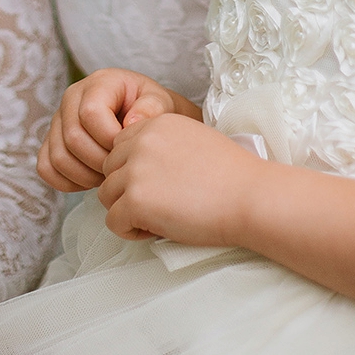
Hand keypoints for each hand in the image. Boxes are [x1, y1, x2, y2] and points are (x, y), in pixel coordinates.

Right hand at [38, 67, 193, 191]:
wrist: (141, 120)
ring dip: (86, 175)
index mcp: (99, 83)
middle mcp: (72, 97)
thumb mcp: (161, 103)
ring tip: (109, 174)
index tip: (127, 148)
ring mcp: (57, 120)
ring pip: (59, 156)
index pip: (90, 113)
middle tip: (119, 167)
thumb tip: (131, 122)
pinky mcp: (50, 142)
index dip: (109, 138)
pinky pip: (46, 168)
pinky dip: (68, 182)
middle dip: (100, 162)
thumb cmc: (151, 111)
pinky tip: (91, 179)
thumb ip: (152, 108)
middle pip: (73, 138)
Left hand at [97, 111, 264, 244]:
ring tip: (158, 218)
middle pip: (109, 170)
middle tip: (158, 205)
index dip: (134, 169)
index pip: (120, 145)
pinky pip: (113, 222)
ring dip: (127, 210)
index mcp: (156, 123)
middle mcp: (140, 141)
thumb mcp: (193, 139)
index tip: (159, 184)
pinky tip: (158, 229)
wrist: (249, 196)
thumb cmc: (231, 175)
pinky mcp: (134, 200)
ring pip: (106, 195)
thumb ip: (163, 145)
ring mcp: (135, 170)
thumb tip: (141, 168)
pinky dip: (131, 231)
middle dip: (127, 189)